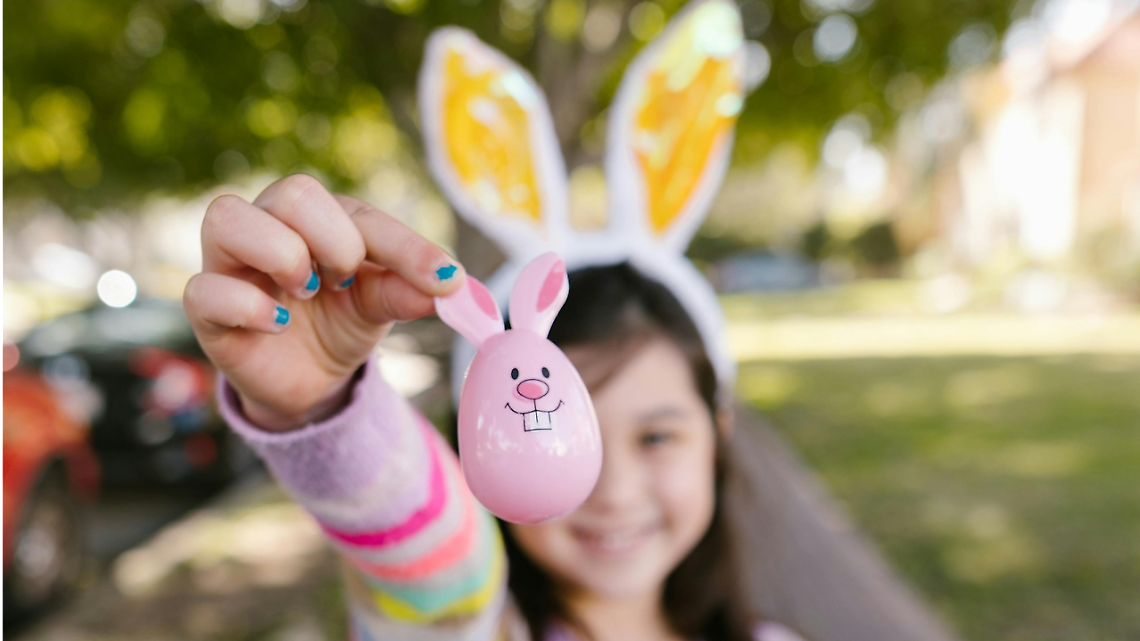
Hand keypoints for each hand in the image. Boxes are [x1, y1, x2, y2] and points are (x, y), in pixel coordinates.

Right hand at [183, 175, 464, 431]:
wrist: (309, 380)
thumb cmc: (341, 322)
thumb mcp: (382, 305)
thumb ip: (409, 290)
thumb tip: (452, 286)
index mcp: (320, 216)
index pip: (359, 213)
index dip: (406, 246)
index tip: (446, 280)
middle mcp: (269, 224)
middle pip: (293, 192)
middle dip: (335, 240)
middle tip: (346, 281)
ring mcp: (229, 263)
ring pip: (229, 216)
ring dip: (282, 254)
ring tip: (308, 291)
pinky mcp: (206, 308)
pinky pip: (204, 289)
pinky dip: (246, 305)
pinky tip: (277, 324)